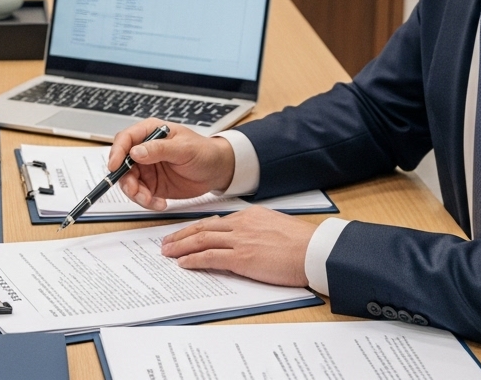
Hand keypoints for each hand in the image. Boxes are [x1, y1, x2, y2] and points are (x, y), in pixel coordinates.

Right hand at [108, 118, 235, 210]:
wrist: (216, 171)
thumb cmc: (204, 152)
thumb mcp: (184, 148)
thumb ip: (159, 149)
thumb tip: (136, 152)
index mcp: (150, 132)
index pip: (125, 139)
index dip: (116, 152)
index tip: (114, 166)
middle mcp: (144, 150)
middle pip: (122, 163)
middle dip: (126, 180)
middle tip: (137, 191)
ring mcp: (147, 168)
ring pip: (129, 182)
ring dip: (136, 194)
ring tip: (151, 200)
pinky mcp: (151, 184)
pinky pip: (140, 194)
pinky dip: (146, 201)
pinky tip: (160, 203)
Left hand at [159, 206, 314, 287]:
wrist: (315, 250)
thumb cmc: (302, 243)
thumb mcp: (276, 228)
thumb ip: (258, 231)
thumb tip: (249, 241)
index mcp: (250, 216)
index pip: (216, 222)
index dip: (196, 228)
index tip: (185, 234)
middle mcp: (242, 225)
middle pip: (203, 228)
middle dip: (182, 235)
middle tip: (166, 242)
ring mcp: (240, 240)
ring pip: (202, 240)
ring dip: (181, 247)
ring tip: (167, 253)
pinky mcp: (242, 258)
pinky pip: (210, 257)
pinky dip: (194, 259)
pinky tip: (183, 263)